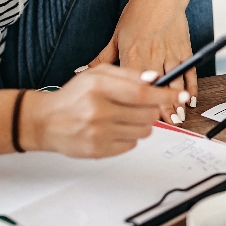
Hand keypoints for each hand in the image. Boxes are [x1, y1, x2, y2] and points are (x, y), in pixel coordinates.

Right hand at [22, 65, 184, 157]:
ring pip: (144, 131)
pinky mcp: (98, 151)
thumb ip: (127, 75)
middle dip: (151, 109)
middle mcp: (98, 111)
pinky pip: (131, 145)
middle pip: (147, 114)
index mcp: (98, 87)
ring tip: (123, 117)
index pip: (141, 92)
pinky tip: (113, 129)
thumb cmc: (74, 96)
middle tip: (141, 105)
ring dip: (141, 123)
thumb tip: (155, 79)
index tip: (180, 95)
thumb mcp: (97, 74)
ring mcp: (98, 134)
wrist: (46, 121)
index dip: (165, 94)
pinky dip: (128, 137)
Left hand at [88, 0, 194, 123]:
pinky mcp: (184, 48)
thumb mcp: (116, 34)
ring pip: (175, 82)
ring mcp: (170, 52)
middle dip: (159, 108)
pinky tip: (190, 99)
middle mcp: (152, 55)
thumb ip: (101, 59)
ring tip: (177, 118)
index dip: (136, 104)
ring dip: (176, 101)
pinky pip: (190, 71)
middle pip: (156, 88)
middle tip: (162, 125)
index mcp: (132, 53)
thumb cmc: (138, 12)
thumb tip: (81, 71)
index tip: (136, 118)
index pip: (133, 85)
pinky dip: (191, 86)